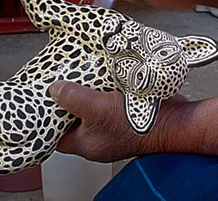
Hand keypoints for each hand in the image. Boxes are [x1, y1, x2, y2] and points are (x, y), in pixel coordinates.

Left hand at [49, 80, 186, 161]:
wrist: (173, 121)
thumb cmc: (137, 125)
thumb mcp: (97, 109)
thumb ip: (73, 99)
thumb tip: (55, 90)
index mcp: (86, 143)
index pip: (58, 136)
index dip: (49, 119)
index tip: (44, 101)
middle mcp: (99, 137)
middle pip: (75, 118)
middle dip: (70, 100)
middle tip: (63, 81)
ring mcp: (113, 125)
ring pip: (93, 107)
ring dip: (89, 91)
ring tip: (81, 74)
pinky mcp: (126, 112)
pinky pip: (110, 99)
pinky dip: (106, 87)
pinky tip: (104, 74)